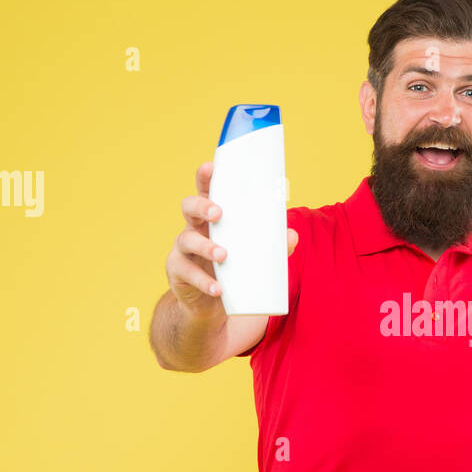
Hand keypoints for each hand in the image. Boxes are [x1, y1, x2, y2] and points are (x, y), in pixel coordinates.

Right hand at [165, 161, 298, 318]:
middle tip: (218, 213)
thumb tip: (293, 236)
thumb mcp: (252, 254)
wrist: (209, 304)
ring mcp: (183, 251)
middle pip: (189, 207)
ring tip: (224, 255)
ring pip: (186, 240)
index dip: (205, 177)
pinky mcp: (178, 273)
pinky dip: (204, 281)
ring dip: (206, 246)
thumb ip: (274, 244)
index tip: (210, 167)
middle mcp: (193, 228)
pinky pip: (188, 274)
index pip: (206, 190)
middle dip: (202, 206)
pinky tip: (217, 288)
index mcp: (211, 217)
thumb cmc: (232, 268)